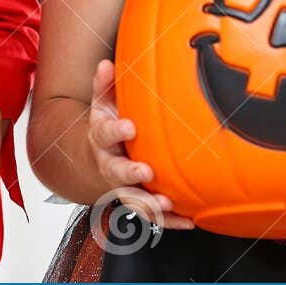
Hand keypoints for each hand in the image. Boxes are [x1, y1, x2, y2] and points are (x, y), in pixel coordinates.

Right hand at [87, 59, 193, 229]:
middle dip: (130, 173)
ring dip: (148, 203)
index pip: (105, 133)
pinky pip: (152, 215)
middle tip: (145, 172)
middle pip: (115, 172)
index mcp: (101, 137)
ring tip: (166, 203)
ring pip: (131, 199)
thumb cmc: (108, 125)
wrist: (97, 157)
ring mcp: (122, 186)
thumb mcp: (103, 102)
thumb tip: (106, 63)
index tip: (129, 127)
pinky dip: (169, 221)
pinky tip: (188, 220)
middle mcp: (109, 164)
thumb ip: (105, 84)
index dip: (116, 131)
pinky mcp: (137, 200)